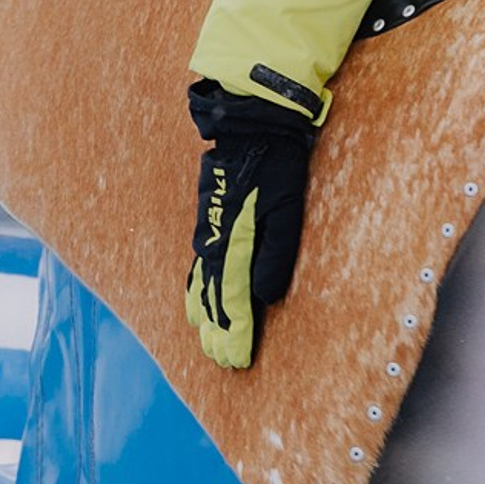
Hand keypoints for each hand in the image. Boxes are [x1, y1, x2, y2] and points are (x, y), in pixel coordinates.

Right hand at [183, 82, 316, 369]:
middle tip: (220, 359)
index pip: (232, 300)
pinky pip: (199, 262)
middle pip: (210, 297)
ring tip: (205, 336)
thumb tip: (265, 296)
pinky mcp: (210, 217)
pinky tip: (198, 293)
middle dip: (216, 331)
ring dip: (204, 312)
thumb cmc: (276, 164)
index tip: (236, 360)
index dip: (234, 332)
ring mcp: (208, 228)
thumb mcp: (286, 207)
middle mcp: (214, 240)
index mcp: (234, 242)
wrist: (251, 123)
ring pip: (200, 281)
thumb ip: (275, 253)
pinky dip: (198, 286)